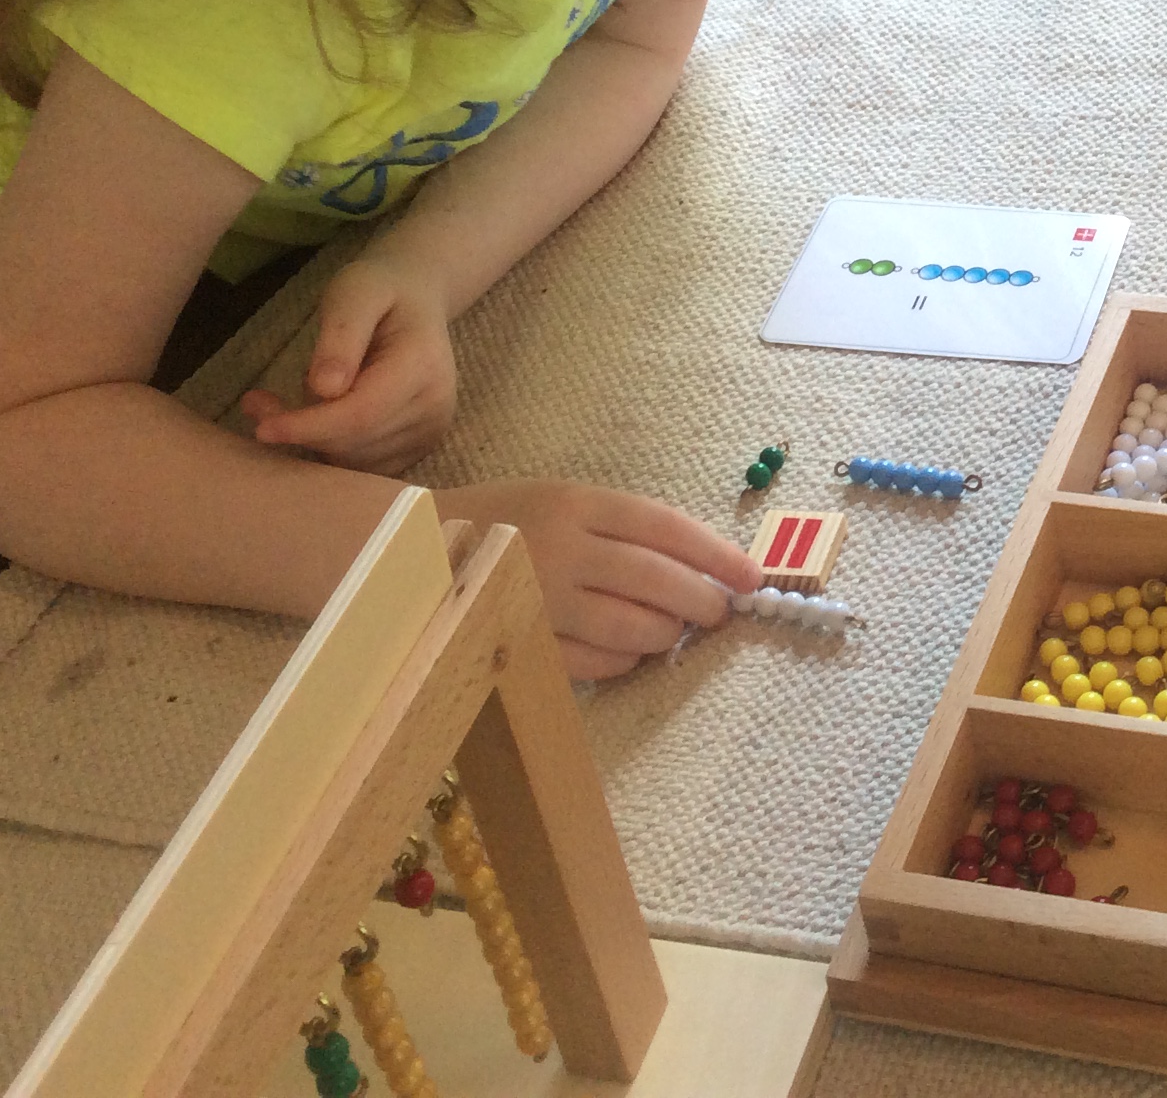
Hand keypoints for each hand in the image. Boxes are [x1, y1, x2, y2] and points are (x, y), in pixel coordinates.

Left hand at [242, 255, 455, 474]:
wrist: (417, 299)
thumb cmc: (380, 289)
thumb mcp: (354, 292)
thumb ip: (341, 335)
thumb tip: (324, 389)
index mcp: (423, 366)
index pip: (361, 413)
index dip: (309, 426)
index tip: (262, 427)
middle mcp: (435, 406)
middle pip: (355, 441)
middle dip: (301, 430)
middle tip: (256, 403)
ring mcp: (429, 431)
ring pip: (355, 459)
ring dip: (312, 440)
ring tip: (282, 403)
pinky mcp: (418, 446)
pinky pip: (363, 466)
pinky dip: (330, 448)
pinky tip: (315, 419)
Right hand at [439, 479, 763, 678]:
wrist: (414, 554)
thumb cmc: (509, 523)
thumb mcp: (565, 502)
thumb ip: (625, 530)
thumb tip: (703, 568)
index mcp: (577, 503)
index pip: (665, 527)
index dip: (716, 554)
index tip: (752, 577)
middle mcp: (561, 548)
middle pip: (655, 581)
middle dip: (701, 602)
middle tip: (720, 612)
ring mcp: (540, 600)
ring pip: (631, 628)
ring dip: (666, 635)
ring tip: (673, 631)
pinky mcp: (523, 644)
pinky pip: (595, 664)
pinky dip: (623, 663)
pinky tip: (628, 653)